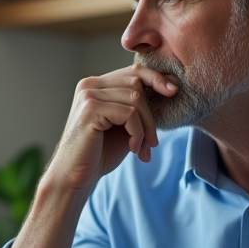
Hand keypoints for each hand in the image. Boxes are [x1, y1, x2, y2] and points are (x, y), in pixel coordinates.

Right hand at [47, 63, 178, 193]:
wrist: (75, 177)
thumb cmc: (100, 153)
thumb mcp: (126, 125)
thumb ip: (140, 107)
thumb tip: (171, 86)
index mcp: (97, 85)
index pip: (133, 70)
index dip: (156, 78)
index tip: (173, 92)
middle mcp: (90, 85)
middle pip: (137, 83)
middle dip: (151, 115)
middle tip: (151, 142)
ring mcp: (88, 95)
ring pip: (136, 99)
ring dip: (146, 127)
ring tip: (141, 148)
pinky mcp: (90, 109)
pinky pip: (129, 113)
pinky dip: (138, 133)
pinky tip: (133, 148)